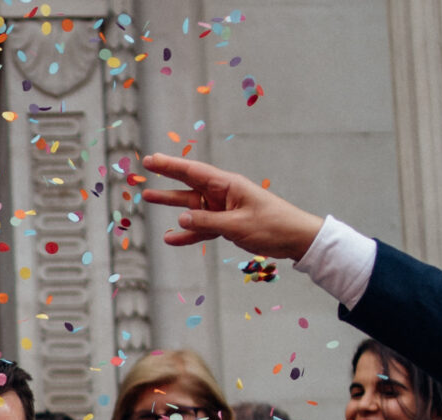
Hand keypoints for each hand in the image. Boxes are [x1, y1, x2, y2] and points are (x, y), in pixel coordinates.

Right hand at [141, 154, 327, 259]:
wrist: (294, 239)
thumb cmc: (271, 226)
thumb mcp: (237, 224)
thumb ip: (207, 221)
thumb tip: (181, 219)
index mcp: (227, 185)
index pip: (193, 172)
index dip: (170, 165)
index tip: (151, 159)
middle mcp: (223, 193)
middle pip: (189, 183)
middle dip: (167, 176)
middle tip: (146, 167)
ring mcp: (223, 209)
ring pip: (192, 206)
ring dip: (172, 204)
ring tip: (149, 198)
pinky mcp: (226, 225)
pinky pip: (201, 227)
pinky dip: (187, 233)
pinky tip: (171, 238)